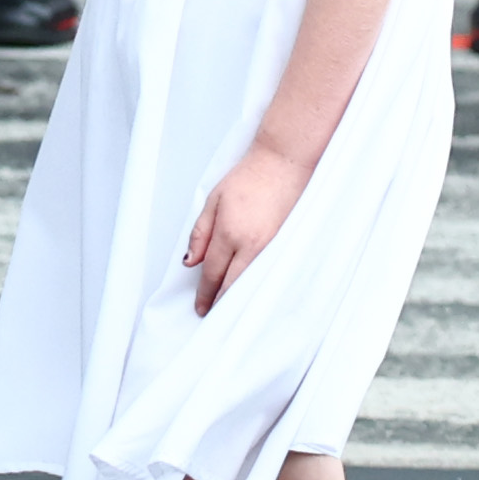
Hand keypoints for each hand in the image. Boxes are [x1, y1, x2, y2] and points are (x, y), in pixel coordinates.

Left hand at [183, 140, 310, 312]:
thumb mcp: (213, 201)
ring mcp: (272, 247)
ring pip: (252, 283)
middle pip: (233, 285)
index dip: (205, 294)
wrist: (283, 164)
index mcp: (228, 233)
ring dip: (240, 298)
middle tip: (212, 315)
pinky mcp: (286, 246)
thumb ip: (201, 233)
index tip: (200, 307)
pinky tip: (253, 292)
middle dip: (221, 303)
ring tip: (230, 310)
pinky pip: (269, 273)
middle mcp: (251, 245)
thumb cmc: (249, 178)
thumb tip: (192, 261)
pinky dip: (259, 286)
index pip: (213, 273)